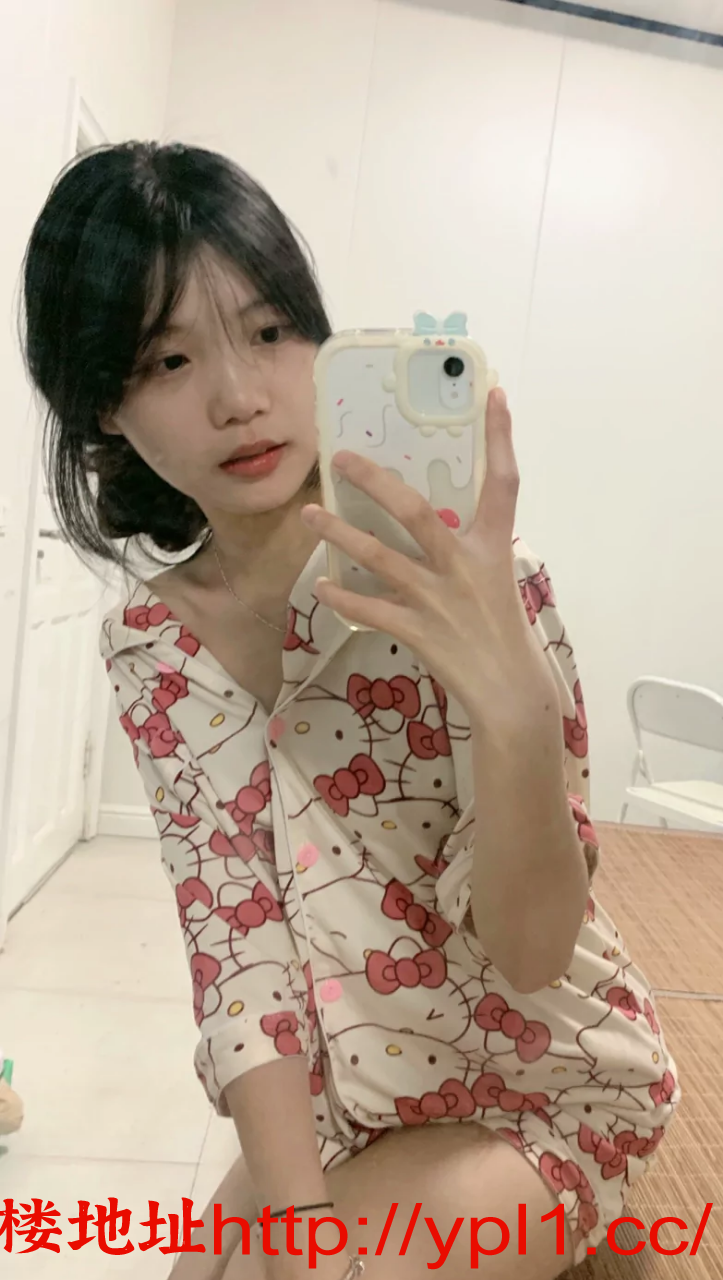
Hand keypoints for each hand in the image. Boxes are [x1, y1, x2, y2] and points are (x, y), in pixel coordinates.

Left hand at [301, 389, 557, 727]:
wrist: (508, 692)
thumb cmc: (503, 634)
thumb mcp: (497, 581)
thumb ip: (469, 550)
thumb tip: (435, 525)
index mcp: (493, 548)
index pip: (503, 483)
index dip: (500, 438)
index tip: (494, 395)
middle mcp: (464, 566)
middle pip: (417, 512)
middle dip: (377, 483)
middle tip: (341, 459)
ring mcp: (438, 598)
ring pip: (380, 557)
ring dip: (340, 534)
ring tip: (308, 515)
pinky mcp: (417, 630)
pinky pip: (370, 609)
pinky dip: (343, 597)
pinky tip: (321, 587)